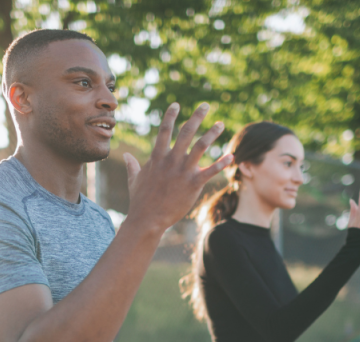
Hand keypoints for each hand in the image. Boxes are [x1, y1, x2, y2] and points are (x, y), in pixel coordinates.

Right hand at [122, 103, 233, 234]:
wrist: (147, 219)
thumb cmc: (140, 201)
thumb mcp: (134, 180)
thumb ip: (133, 165)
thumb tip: (127, 156)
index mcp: (157, 157)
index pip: (164, 130)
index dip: (170, 116)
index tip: (177, 104)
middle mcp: (171, 160)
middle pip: (186, 132)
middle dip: (196, 117)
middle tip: (206, 105)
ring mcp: (182, 171)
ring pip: (200, 146)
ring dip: (212, 133)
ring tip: (220, 124)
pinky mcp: (193, 184)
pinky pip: (210, 171)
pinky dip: (222, 163)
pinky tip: (232, 156)